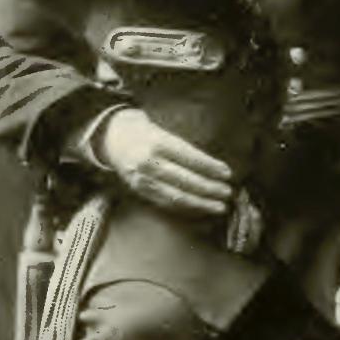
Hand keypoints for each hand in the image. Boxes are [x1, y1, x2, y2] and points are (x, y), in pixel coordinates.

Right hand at [94, 108, 232, 216]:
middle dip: (209, 188)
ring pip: (176, 196)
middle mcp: (149, 162)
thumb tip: (213, 165)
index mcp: (157, 142)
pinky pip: (166, 203)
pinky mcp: (140, 191)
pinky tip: (200, 209)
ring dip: (200, 203)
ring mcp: (143, 179)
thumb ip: (183, 148)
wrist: (112, 138)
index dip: (210, 167)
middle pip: (184, 180)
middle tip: (227, 192)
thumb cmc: (144, 132)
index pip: (189, 157)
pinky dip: (185, 207)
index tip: (227, 173)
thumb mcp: (162, 130)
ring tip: (219, 206)